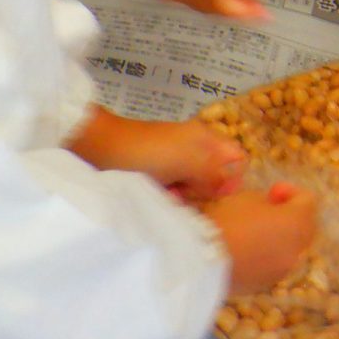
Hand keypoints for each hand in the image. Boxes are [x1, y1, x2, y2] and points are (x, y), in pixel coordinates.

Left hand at [69, 111, 245, 202]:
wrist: (101, 149)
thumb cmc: (149, 153)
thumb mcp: (188, 161)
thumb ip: (215, 174)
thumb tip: (229, 187)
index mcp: (207, 139)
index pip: (237, 159)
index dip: (233, 177)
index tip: (217, 193)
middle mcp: (195, 149)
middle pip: (216, 176)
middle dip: (206, 191)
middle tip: (189, 195)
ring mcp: (175, 162)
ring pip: (195, 186)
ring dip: (187, 197)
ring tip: (171, 199)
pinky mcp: (158, 174)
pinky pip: (175, 190)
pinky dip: (171, 197)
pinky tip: (160, 199)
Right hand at [205, 181, 319, 294]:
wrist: (200, 263)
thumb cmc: (226, 222)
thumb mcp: (246, 198)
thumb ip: (266, 201)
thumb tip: (270, 208)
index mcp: (297, 223)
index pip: (308, 201)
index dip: (291, 192)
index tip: (271, 191)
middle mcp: (297, 250)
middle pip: (304, 227)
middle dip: (290, 215)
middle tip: (267, 209)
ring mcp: (282, 271)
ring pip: (290, 249)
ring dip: (279, 237)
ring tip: (254, 230)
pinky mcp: (264, 285)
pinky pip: (273, 265)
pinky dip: (267, 255)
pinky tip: (244, 250)